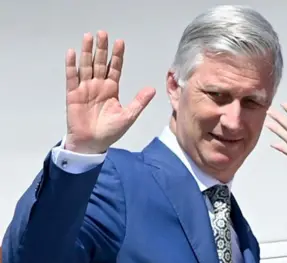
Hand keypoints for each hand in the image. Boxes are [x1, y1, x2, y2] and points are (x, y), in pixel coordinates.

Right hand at [65, 31, 155, 153]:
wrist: (92, 143)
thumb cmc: (110, 131)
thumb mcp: (128, 116)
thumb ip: (139, 102)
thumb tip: (152, 89)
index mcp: (111, 89)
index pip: (115, 68)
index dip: (117, 56)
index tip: (120, 42)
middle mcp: (98, 85)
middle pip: (100, 62)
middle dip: (102, 48)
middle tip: (103, 33)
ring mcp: (85, 88)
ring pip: (86, 66)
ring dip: (87, 52)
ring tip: (88, 37)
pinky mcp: (73, 94)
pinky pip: (72, 77)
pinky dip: (71, 65)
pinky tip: (72, 53)